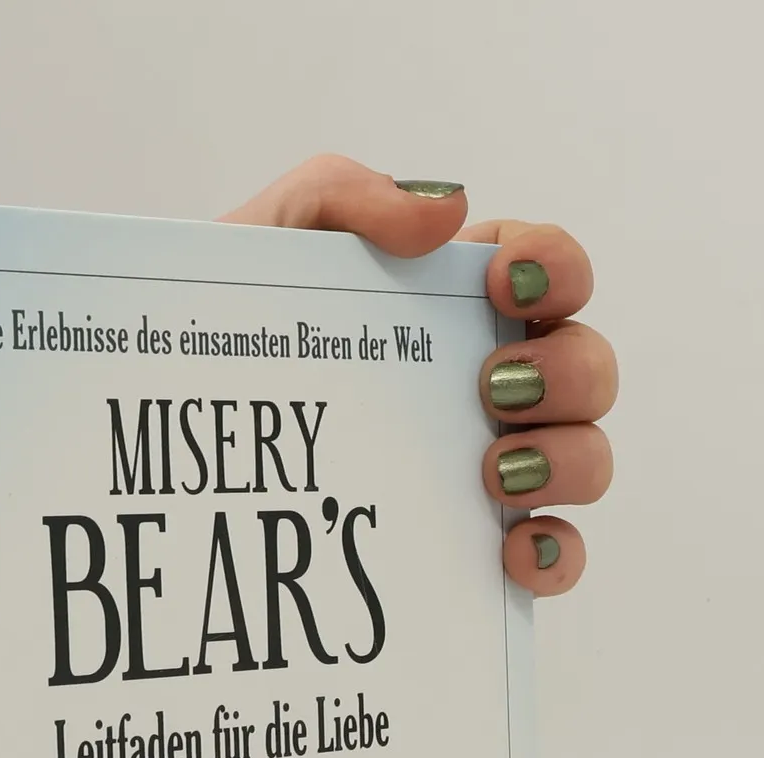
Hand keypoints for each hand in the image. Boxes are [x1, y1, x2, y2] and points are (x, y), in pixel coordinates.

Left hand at [222, 155, 613, 596]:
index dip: (556, 264)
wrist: (175, 436)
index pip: (551, 268)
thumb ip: (342, 193)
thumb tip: (449, 208)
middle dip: (565, 371)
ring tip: (493, 474)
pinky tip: (511, 554)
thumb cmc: (230, 334)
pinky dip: (555, 556)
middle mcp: (495, 384)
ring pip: (588, 460)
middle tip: (493, 387)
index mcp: (458, 304)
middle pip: (588, 367)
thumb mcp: (265, 243)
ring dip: (566, 459)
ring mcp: (496, 470)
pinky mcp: (479, 551)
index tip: (505, 281)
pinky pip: (556, 558)